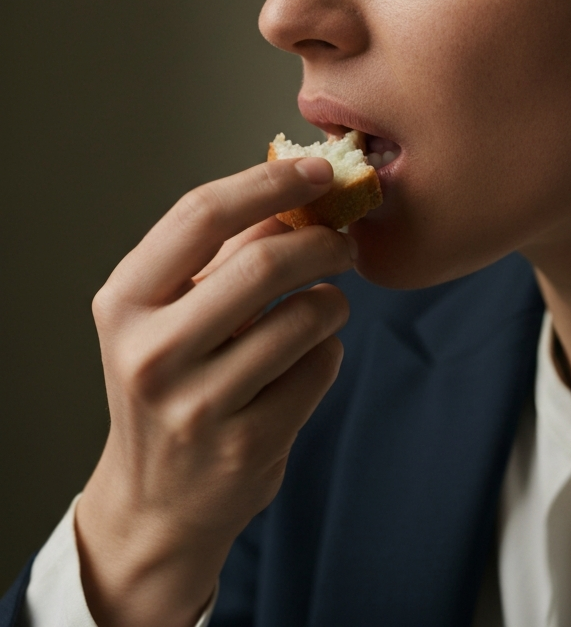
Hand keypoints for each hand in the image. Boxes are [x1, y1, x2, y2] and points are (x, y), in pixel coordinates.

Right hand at [75, 157, 353, 626]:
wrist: (156, 500)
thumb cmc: (173, 382)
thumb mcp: (169, 314)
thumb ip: (223, 254)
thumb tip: (298, 189)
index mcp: (126, 302)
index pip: (201, 214)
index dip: (270, 183)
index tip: (317, 170)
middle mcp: (151, 352)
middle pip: (264, 262)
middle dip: (323, 242)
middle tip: (345, 242)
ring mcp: (197, 404)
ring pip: (306, 315)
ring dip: (333, 300)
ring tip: (323, 306)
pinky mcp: (247, 443)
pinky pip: (322, 366)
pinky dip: (329, 351)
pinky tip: (307, 361)